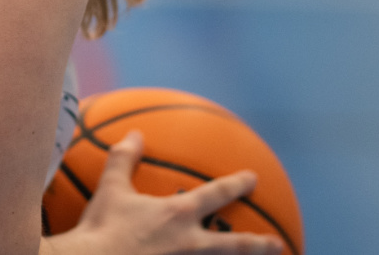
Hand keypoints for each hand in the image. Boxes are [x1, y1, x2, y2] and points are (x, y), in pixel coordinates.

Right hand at [41, 131, 283, 254]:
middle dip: (258, 244)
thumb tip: (135, 134)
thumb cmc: (101, 228)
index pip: (217, 194)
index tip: (252, 179)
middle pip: (234, 245)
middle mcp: (188, 243)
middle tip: (277, 244)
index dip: (237, 185)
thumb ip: (124, 159)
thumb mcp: (111, 188)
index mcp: (178, 214)